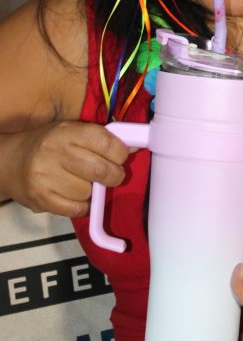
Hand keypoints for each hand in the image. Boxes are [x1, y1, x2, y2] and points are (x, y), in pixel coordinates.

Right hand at [5, 121, 130, 217]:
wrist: (8, 162)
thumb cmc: (47, 145)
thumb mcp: (70, 131)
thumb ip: (100, 138)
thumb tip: (132, 148)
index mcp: (66, 132)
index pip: (106, 143)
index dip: (120, 153)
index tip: (120, 157)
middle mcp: (55, 153)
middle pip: (102, 170)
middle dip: (114, 175)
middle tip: (111, 175)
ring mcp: (46, 178)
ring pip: (89, 192)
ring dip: (92, 191)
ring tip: (80, 182)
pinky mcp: (42, 200)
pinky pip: (77, 209)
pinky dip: (81, 205)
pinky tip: (73, 195)